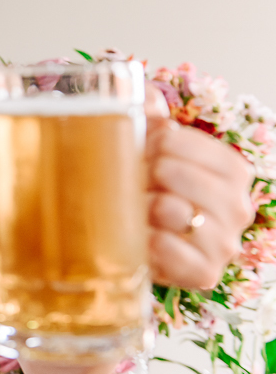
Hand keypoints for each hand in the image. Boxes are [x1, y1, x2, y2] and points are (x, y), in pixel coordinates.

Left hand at [145, 113, 253, 289]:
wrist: (137, 238)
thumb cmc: (149, 186)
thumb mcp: (149, 142)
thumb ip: (148, 109)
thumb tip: (148, 99)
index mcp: (232, 170)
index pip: (182, 142)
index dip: (154, 144)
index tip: (145, 150)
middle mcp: (237, 207)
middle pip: (173, 172)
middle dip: (143, 174)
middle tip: (135, 181)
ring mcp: (224, 243)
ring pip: (169, 209)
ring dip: (140, 206)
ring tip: (135, 208)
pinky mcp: (205, 273)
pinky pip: (167, 249)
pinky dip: (145, 240)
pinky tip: (140, 235)